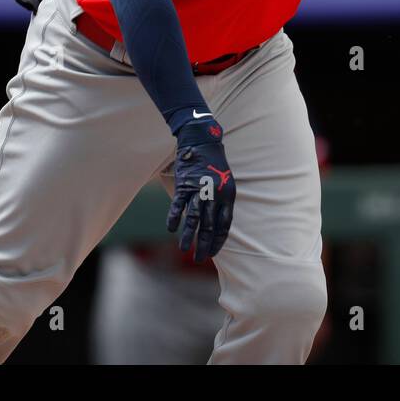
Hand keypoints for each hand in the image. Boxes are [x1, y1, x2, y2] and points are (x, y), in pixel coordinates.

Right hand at [166, 116, 234, 262]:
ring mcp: (199, 190)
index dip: (218, 240)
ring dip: (188, 235)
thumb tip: (216, 224)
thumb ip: (222, 203)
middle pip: (209, 225)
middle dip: (204, 244)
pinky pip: (178, 205)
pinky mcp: (184, 185)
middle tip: (200, 258)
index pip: (224, 225)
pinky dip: (174, 217)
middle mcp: (215, 195)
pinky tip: (171, 229)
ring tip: (184, 249)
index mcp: (228, 196)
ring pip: (194, 218)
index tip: (213, 252)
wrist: (202, 142)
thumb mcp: (226, 183)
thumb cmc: (215, 164)